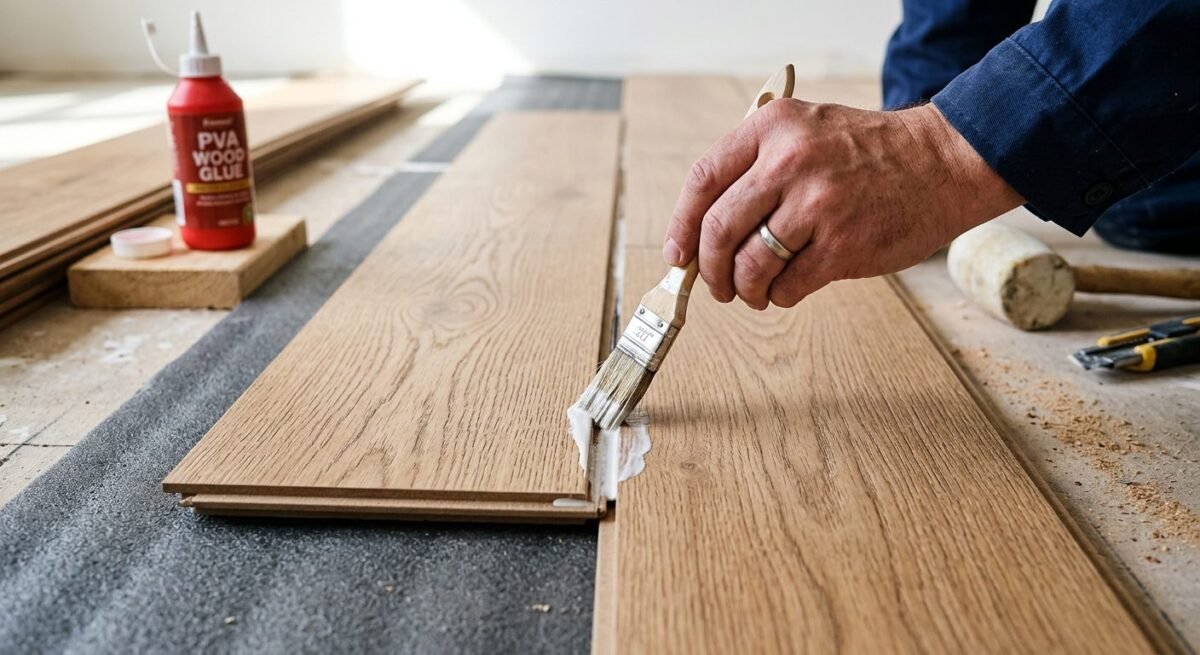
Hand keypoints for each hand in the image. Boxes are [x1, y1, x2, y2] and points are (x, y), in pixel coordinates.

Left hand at [661, 99, 1022, 308]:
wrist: (942, 162)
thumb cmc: (867, 153)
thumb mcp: (804, 130)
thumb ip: (753, 168)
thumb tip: (698, 233)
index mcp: (773, 128)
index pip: (702, 181)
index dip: (681, 226)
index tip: (676, 254)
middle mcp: (790, 161)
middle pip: (718, 230)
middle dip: (707, 269)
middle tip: (715, 284)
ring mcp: (818, 205)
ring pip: (749, 265)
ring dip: (742, 289)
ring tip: (752, 292)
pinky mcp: (843, 246)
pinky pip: (787, 287)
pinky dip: (779, 296)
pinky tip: (787, 288)